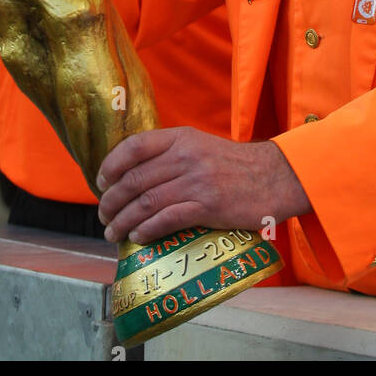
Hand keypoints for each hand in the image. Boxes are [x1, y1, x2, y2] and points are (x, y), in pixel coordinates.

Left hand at [96, 127, 309, 243]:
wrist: (275, 177)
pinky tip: (138, 237)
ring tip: (113, 232)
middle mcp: (185, 156)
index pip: (134, 147)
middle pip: (134, 179)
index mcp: (181, 138)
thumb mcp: (201, 146)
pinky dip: (146, 230)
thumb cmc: (236, 165)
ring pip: (145, 202)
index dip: (111, 165)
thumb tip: (135, 177)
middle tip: (103, 215)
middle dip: (111, 201)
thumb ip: (172, 154)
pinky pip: (166, 219)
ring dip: (123, 221)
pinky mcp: (208, 206)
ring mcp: (196, 181)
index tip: (101, 182)